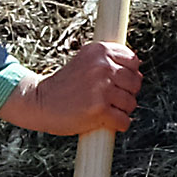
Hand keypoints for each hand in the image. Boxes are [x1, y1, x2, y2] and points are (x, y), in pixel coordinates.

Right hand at [3, 38, 140, 134]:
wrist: (39, 102)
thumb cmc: (64, 85)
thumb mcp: (85, 61)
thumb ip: (108, 61)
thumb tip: (137, 70)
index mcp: (100, 51)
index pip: (134, 61)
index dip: (129, 75)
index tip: (118, 83)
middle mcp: (103, 66)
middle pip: (136, 83)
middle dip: (126, 93)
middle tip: (109, 99)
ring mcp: (102, 88)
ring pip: (131, 103)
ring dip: (121, 110)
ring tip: (104, 109)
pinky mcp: (100, 109)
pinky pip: (124, 121)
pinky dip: (118, 125)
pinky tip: (105, 122)